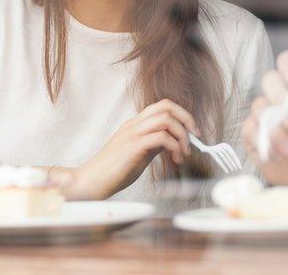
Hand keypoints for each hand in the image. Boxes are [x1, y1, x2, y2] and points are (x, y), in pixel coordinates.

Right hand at [68, 99, 197, 199]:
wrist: (92, 182)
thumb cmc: (114, 171)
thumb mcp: (138, 152)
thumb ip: (154, 143)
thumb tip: (173, 141)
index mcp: (134, 124)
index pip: (162, 106)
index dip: (182, 114)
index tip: (193, 131)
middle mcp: (134, 124)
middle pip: (166, 106)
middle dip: (187, 119)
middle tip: (195, 137)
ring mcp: (132, 133)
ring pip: (166, 119)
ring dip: (182, 136)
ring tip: (183, 153)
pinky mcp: (133, 146)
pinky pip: (161, 137)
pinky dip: (174, 146)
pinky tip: (175, 159)